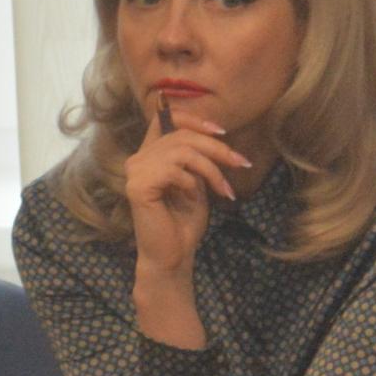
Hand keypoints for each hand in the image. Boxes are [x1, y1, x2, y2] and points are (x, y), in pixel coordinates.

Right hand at [123, 110, 250, 282]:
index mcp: (149, 155)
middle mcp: (137, 159)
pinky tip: (193, 198)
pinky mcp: (137, 187)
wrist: (173, 256)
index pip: (165, 119)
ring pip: (181, 151)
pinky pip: (173, 170)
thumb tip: (215, 134)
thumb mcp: (196, 182)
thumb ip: (196, 157)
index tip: (221, 133)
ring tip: (223, 189)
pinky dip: (191, 182)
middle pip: (181, 134)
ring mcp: (135, 172)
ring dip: (210, 169)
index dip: (194, 119)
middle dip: (216, 148)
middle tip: (240, 163)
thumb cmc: (183, 222)